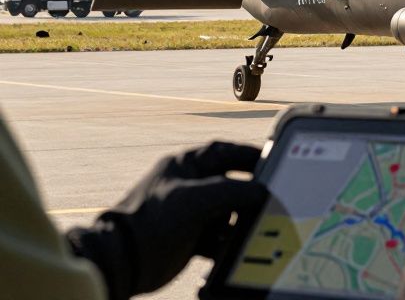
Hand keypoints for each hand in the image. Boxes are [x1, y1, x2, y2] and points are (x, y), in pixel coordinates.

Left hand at [67, 142, 266, 299]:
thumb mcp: (197, 199)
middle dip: (247, 193)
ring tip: (248, 227)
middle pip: (229, 183)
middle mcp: (187, 186)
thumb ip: (234, 191)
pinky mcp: (189, 237)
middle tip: (269, 198)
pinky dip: (227, 242)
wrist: (123, 260)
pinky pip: (218, 236)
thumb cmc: (152, 221)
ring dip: (238, 221)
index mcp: (184, 166)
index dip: (249, 154)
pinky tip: (231, 248)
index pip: (223, 152)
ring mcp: (188, 213)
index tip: (273, 161)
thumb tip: (263, 192)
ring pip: (226, 212)